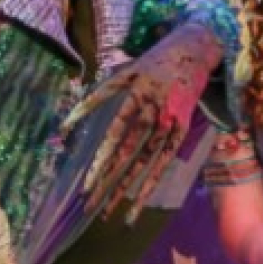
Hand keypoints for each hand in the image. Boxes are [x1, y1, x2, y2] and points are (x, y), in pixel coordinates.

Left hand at [63, 23, 221, 220]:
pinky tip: (138, 202)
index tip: (86, 184)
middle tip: (90, 205)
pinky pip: (165, 161)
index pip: (115, 134)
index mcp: (137, 94)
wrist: (195, 51)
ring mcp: (171, 123)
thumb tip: (67, 121)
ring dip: (128, 188)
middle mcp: (155, 112)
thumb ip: (98, 96)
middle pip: (129, 154)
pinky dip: (152, 182)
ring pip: (147, 162)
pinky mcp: (182, 130)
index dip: (101, 161)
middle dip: (109, 181)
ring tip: (110, 212)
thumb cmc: (152, 62)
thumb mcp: (124, 72)